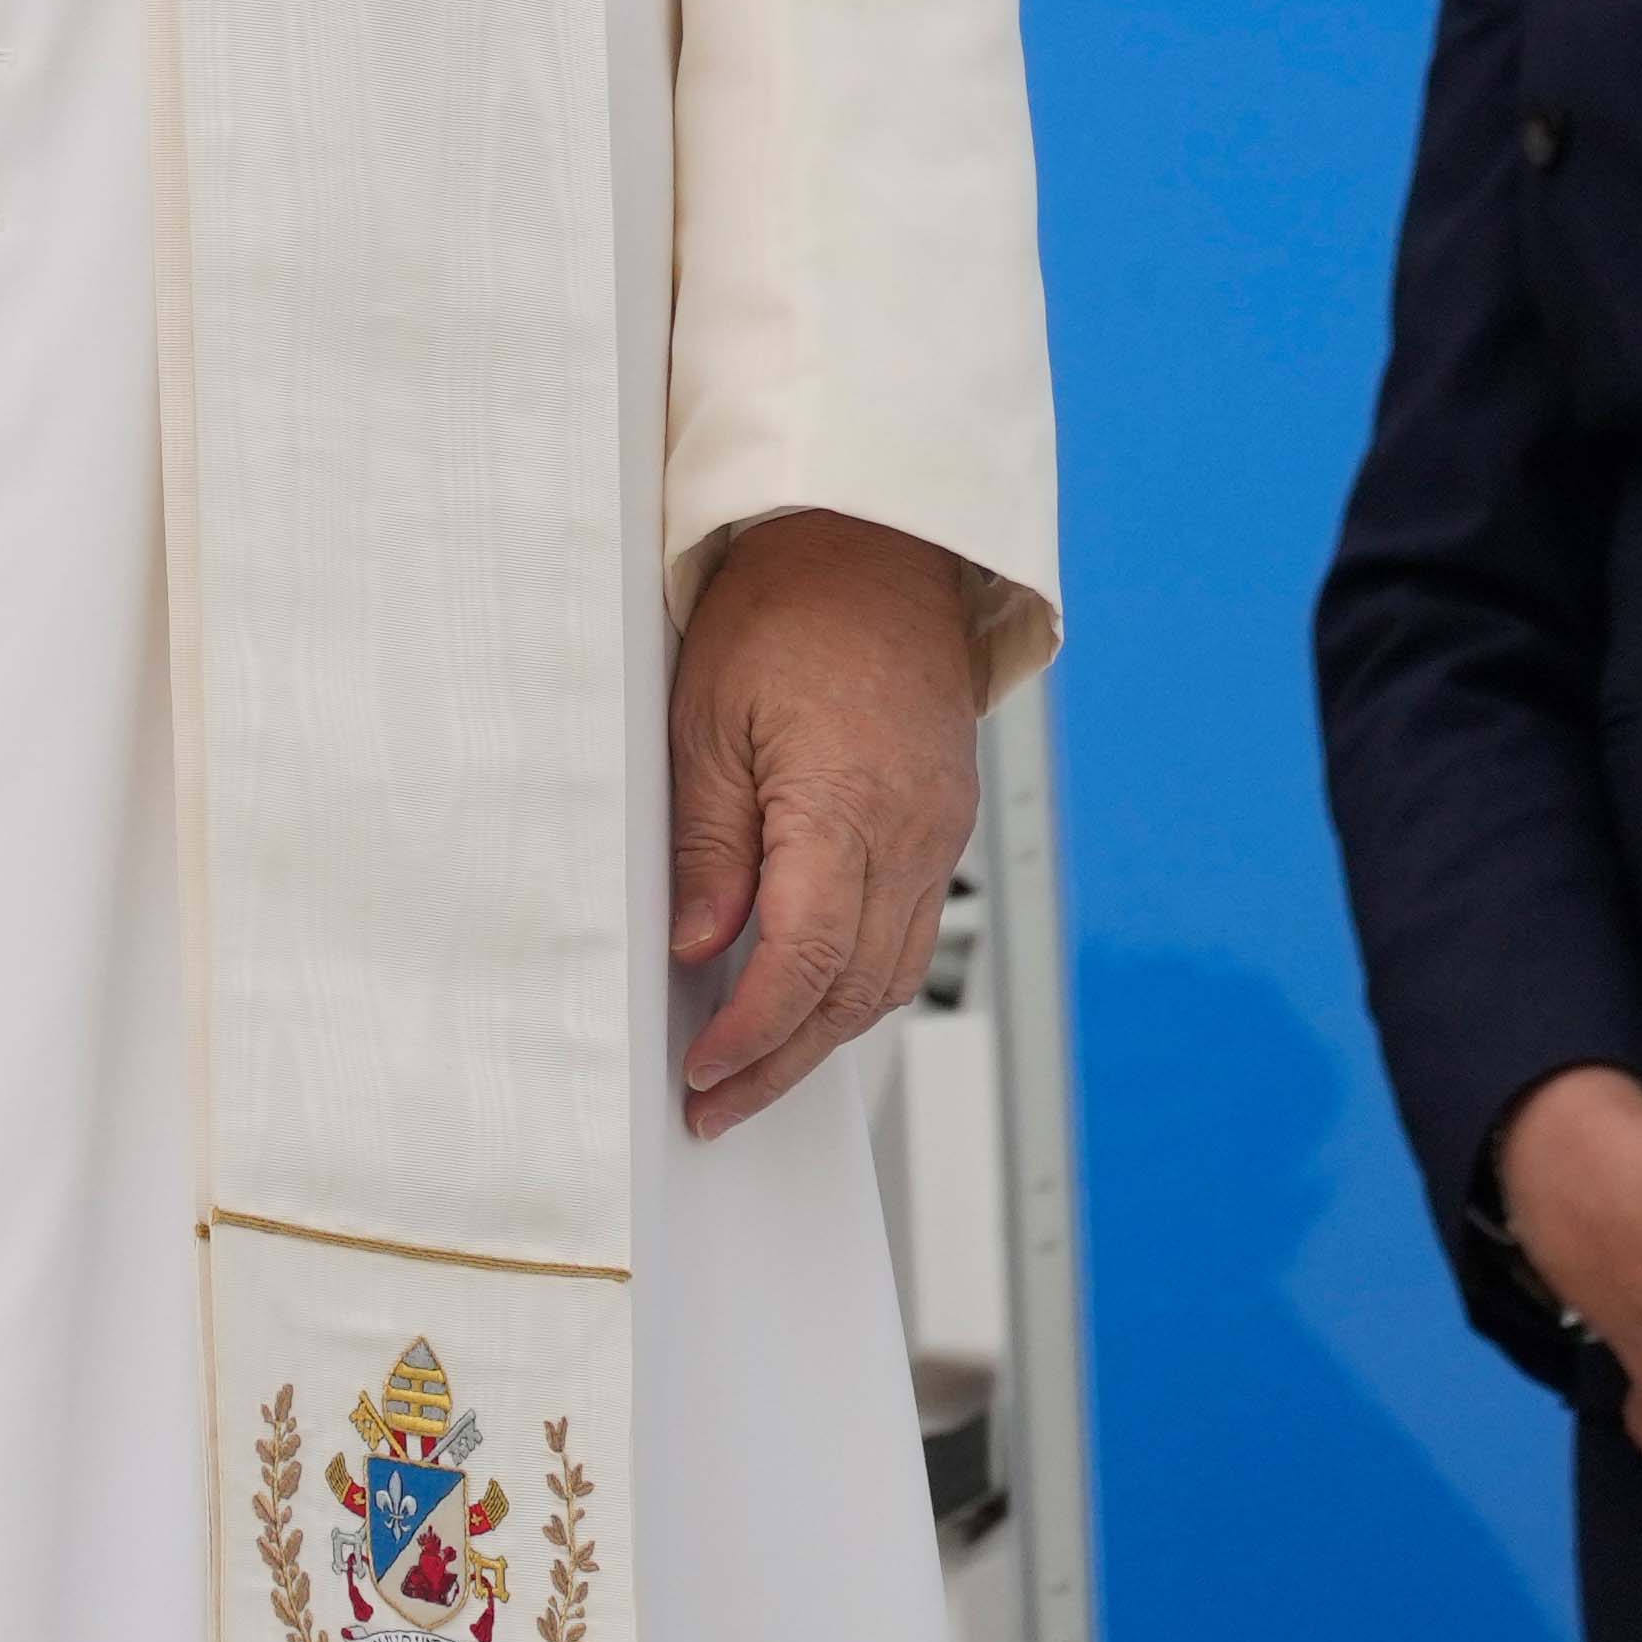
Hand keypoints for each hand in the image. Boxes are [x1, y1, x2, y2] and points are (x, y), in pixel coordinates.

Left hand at [667, 511, 987, 1135]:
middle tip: (717, 1102)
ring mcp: (939, 829)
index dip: (751, 1035)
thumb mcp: (706, 720)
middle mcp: (911, 832)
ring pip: (893, 971)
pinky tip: (809, 986)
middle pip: (855, 990)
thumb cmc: (786, 608)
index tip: (702, 1074)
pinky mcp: (945, 817)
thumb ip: (708, 846)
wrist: (878, 538)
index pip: (802, 963)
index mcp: (845, 806)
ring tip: (755, 1064)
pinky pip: (912, 926)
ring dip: (826, 1029)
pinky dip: (859, 974)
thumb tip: (696, 948)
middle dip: (785, 1059)